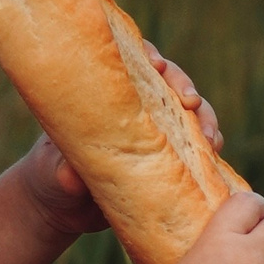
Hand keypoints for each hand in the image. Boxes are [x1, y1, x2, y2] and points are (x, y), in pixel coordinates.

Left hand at [10, 46, 222, 247]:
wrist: (61, 208)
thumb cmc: (48, 176)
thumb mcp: (51, 171)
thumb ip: (61, 170)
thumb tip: (73, 175)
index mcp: (104, 91)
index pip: (130, 59)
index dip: (148, 55)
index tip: (156, 64)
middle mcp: (134, 104)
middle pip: (168, 83)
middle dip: (185, 87)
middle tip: (192, 102)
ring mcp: (155, 130)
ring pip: (189, 115)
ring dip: (205, 121)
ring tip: (210, 140)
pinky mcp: (167, 158)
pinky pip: (195, 149)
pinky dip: (208, 152)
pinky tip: (215, 158)